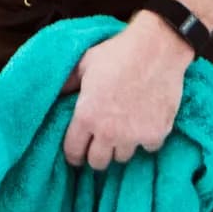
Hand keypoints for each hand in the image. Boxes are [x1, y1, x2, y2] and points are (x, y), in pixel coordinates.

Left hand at [62, 14, 188, 168]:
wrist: (157, 48)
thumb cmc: (118, 53)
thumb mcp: (84, 64)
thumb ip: (67, 83)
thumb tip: (55, 94)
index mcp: (86, 116)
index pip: (73, 152)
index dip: (74, 155)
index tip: (78, 154)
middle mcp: (108, 132)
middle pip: (98, 163)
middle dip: (97, 154)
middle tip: (101, 143)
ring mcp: (133, 135)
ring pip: (122, 157)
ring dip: (121, 146)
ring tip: (124, 131)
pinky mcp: (156, 134)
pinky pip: (148, 148)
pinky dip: (147, 139)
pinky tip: (145, 124)